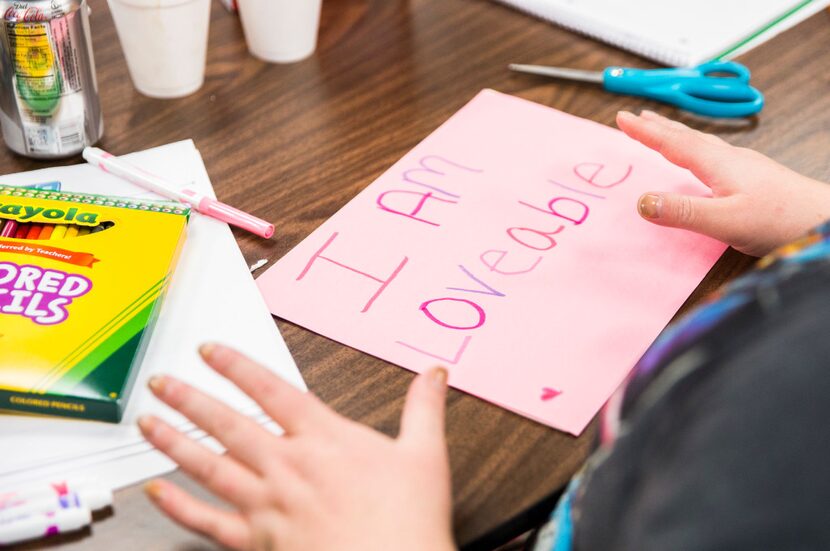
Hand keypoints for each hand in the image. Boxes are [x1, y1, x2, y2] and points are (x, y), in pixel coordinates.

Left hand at [138, 344, 454, 550]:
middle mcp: (288, 465)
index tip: (209, 350)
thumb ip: (423, 408)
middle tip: (160, 381)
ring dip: (174, 442)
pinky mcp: (258, 542)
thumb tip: (433, 373)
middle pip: (228, 423)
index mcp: (324, 439)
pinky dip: (179, 507)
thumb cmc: (408, 521)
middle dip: (190, 398)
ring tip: (147, 422)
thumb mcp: (425, 455)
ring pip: (209, 465)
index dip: (235, 365)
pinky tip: (156, 493)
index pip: (270, 390)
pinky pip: (209, 521)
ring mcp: (269, 504)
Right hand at [617, 110, 829, 256]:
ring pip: (701, 144)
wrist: (823, 219)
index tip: (622, 118)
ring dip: (676, 135)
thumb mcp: (725, 220)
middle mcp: (729, 159)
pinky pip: (713, 155)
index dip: (645, 131)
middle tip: (636, 116)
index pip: (673, 143)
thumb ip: (683, 211)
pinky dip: (694, 149)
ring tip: (661, 129)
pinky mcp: (753, 177)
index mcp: (717, 164)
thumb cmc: (780, 219)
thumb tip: (642, 202)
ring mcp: (743, 166)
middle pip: (686, 136)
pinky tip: (701, 159)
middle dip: (658, 126)